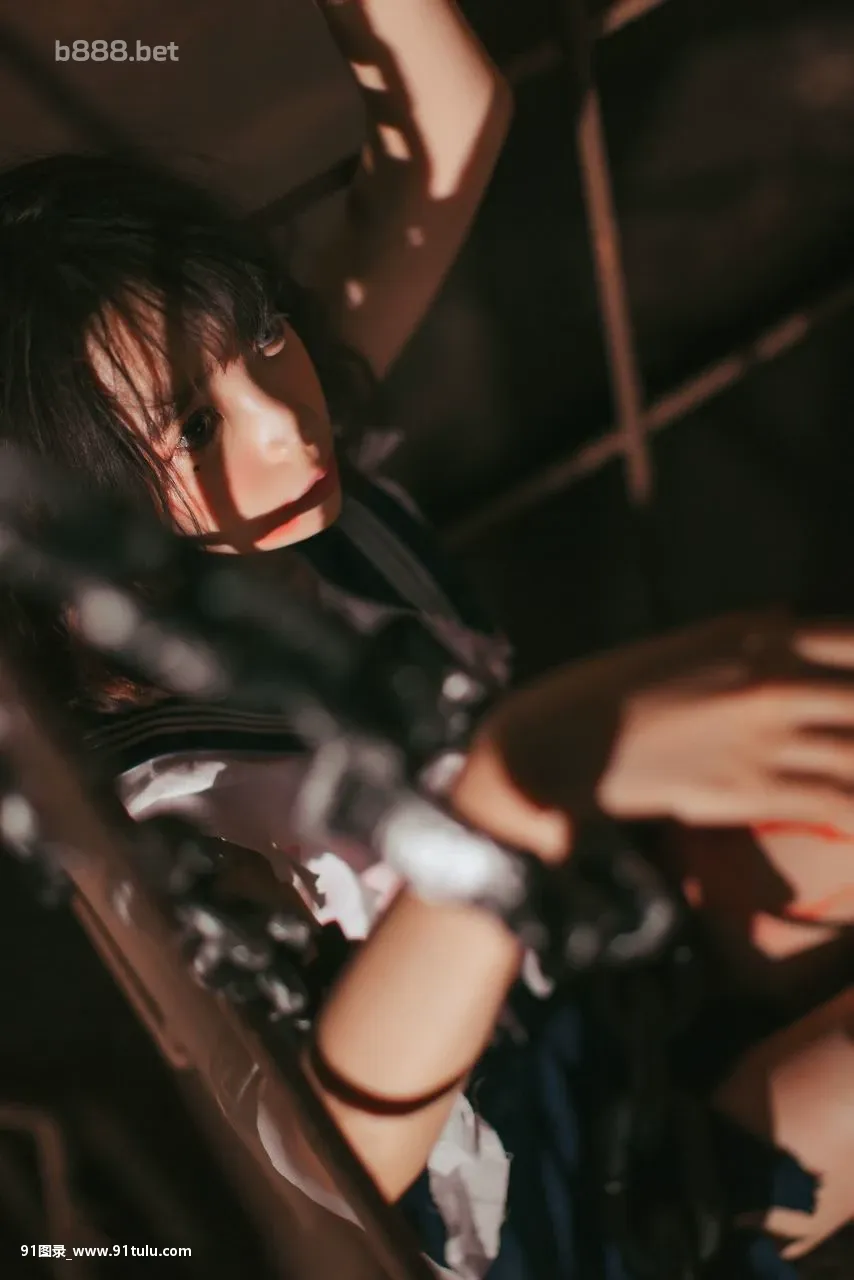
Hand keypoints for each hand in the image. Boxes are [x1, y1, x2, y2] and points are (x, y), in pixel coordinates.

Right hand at [458, 612, 853, 843]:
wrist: (559, 740)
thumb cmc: (614, 689)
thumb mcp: (684, 642)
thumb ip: (744, 633)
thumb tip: (787, 612)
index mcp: (755, 636)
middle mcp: (769, 681)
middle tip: (850, 743)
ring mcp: (762, 737)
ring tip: (853, 781)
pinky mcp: (748, 792)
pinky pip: (835, 803)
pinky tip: (852, 819)